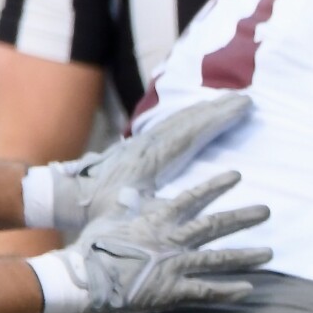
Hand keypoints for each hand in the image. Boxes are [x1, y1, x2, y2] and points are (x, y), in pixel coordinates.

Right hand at [36, 171, 270, 312]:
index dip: (215, 186)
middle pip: (214, 226)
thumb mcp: (110, 218)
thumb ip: (130, 207)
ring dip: (245, 256)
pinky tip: (248, 290)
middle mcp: (170, 241)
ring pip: (217, 259)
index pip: (192, 198)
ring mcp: (173, 266)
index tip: (237, 176)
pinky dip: (228, 291)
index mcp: (156, 221)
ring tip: (269, 253)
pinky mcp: (171, 290)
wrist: (81, 279)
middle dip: (243, 218)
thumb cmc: (90, 248)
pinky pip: (206, 291)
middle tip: (267, 211)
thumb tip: (132, 194)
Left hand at [41, 94, 251, 235]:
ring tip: (229, 101)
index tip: (244, 105)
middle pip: (188, 119)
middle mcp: (147, 143)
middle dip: (218, 108)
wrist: (65, 196)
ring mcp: (140, 141)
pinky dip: (190, 116)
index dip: (220, 118)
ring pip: (178, 118)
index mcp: (151, 159)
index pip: (192, 132)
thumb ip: (163, 208)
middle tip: (247, 98)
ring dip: (205, 109)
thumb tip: (198, 205)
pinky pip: (170, 123)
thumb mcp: (132, 215)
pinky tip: (200, 114)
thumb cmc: (100, 211)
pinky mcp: (137, 143)